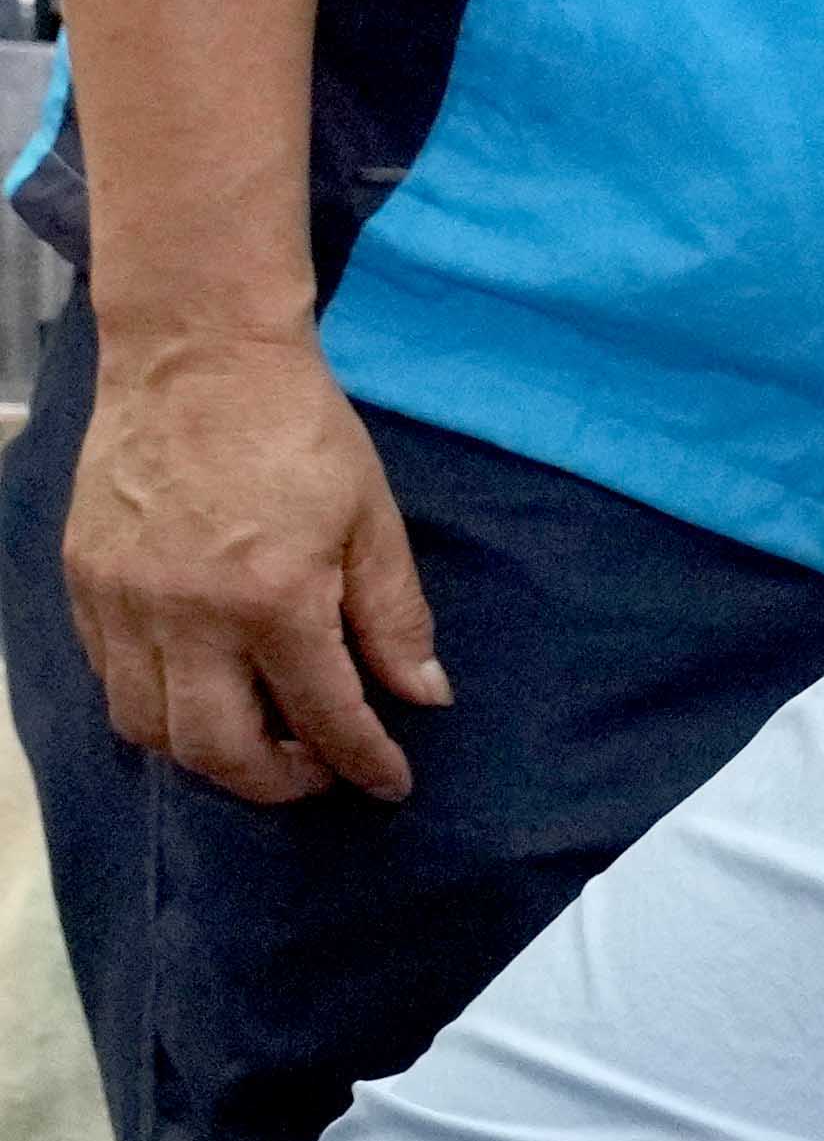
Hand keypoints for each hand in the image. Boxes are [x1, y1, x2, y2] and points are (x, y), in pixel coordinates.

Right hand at [67, 322, 439, 802]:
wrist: (196, 355)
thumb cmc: (298, 432)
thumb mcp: (372, 521)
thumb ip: (393, 618)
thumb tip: (423, 696)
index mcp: (271, 599)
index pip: (324, 718)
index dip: (363, 764)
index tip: (388, 784)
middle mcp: (184, 614)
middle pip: (216, 751)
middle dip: (275, 783)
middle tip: (318, 771)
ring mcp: (121, 600)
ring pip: (147, 727)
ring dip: (206, 754)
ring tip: (259, 738)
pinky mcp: (82, 580)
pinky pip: (110, 677)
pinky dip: (156, 704)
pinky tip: (202, 688)